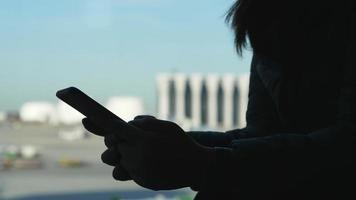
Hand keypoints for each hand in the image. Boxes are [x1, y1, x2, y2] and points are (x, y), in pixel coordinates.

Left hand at [83, 116, 214, 189]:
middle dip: (114, 137)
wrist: (197, 167)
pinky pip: (124, 172)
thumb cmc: (182, 142)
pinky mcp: (141, 181)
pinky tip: (138, 161)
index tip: (88, 118)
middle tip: (119, 134)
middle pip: (112, 144)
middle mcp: (138, 156)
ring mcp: (139, 171)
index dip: (102, 122)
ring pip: (114, 160)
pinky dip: (128, 165)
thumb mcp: (167, 125)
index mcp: (144, 140)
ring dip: (118, 152)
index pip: (116, 128)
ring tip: (130, 149)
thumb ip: (145, 121)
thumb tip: (127, 124)